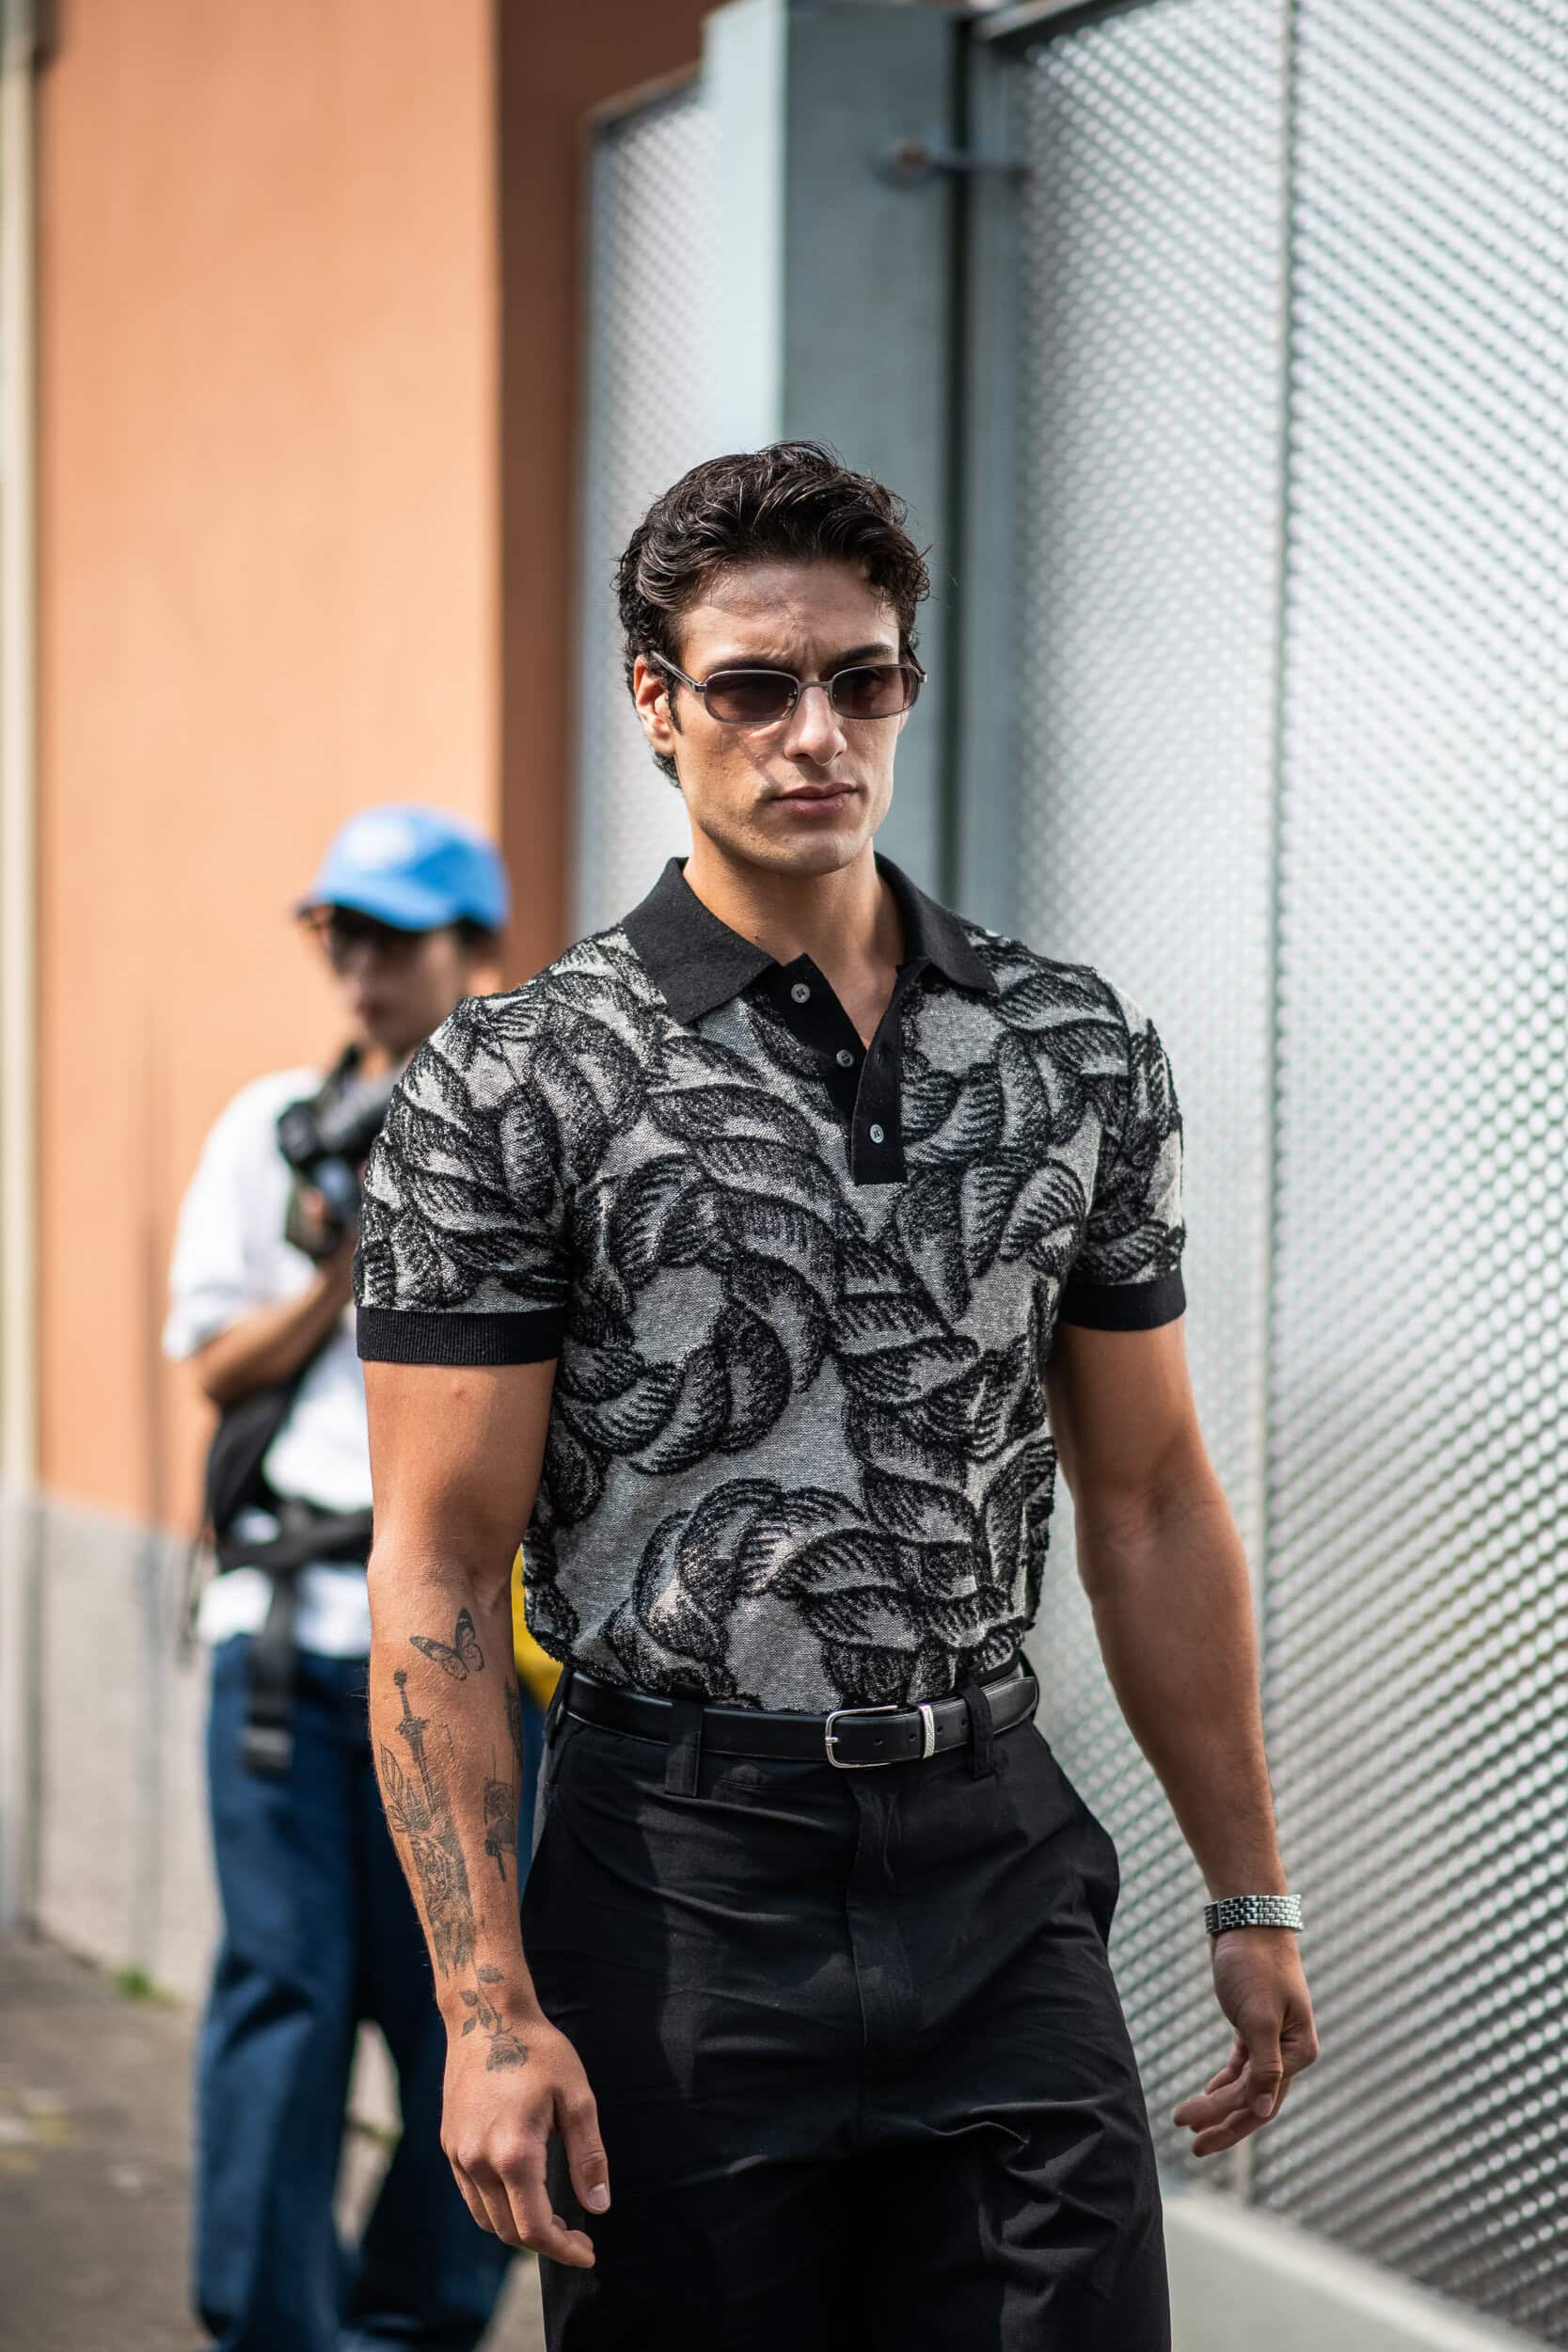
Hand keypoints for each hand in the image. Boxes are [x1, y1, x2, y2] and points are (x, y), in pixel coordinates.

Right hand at [442, 2005, 609, 2266]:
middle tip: (576, 2236)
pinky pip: (471, 2195)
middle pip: (509, 2231)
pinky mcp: (449, 2144)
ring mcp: (458, 2154)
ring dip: (519, 2228)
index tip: (588, 2253)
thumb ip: (588, 2157)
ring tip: (552, 2218)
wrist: (486, 2014)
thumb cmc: (538, 2051)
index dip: (563, 2250)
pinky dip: (497, 2207)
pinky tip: (521, 2191)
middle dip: (545, 2242)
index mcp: (513, 2154)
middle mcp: (478, 2162)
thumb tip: (598, 2206)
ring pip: (486, 2219)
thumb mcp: (577, 2098)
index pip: (535, 2228)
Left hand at [1171, 1929, 1318, 2156]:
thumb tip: (1262, 2112)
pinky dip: (1225, 2082)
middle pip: (1256, 2102)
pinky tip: (1207, 2096)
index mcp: (1300, 2052)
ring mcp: (1274, 2041)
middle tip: (1192, 2146)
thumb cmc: (1255, 1965)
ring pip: (1248, 2087)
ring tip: (1190, 2126)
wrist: (1248, 1921)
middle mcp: (1291, 2052)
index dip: (1224, 2116)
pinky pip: (1242, 2066)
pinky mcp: (1254, 2028)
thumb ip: (1264, 2066)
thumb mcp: (1258, 2017)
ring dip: (1220, 2107)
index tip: (1187, 2122)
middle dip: (1224, 2125)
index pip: (1260, 2099)